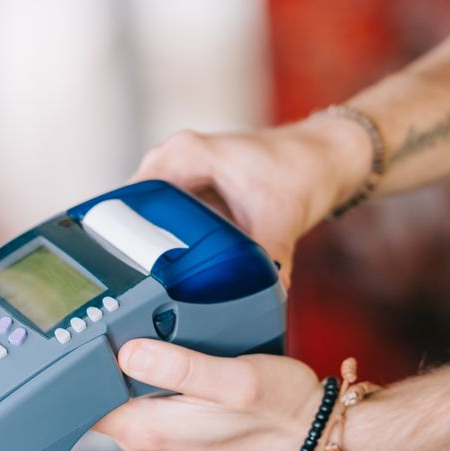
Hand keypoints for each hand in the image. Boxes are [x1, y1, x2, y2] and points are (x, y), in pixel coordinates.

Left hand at [94, 339, 325, 450]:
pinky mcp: (176, 419)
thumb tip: (127, 351)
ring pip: (119, 388)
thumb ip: (180, 368)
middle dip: (92, 355)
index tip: (74, 326)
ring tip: (125, 317)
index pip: (81, 399)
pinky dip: (144, 364)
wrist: (318, 439)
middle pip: (94, 391)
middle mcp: (146, 433)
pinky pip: (144, 389)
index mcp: (147, 428)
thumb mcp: (235, 381)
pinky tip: (155, 339)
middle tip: (100, 309)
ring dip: (119, 358)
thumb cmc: (283, 413)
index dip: (72, 363)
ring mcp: (161, 427)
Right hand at [133, 116, 372, 281]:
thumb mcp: (283, 218)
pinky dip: (170, 239)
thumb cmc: (303, 170)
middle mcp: (174, 158)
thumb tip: (266, 296)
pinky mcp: (189, 186)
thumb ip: (271, 259)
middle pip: (135, 211)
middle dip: (136, 249)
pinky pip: (165, 216)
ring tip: (152, 283)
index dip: (125, 236)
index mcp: (185, 154)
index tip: (128, 272)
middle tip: (141, 288)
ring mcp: (178, 171)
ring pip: (148, 215)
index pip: (134, 199)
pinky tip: (175, 269)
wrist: (324, 157)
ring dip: (151, 246)